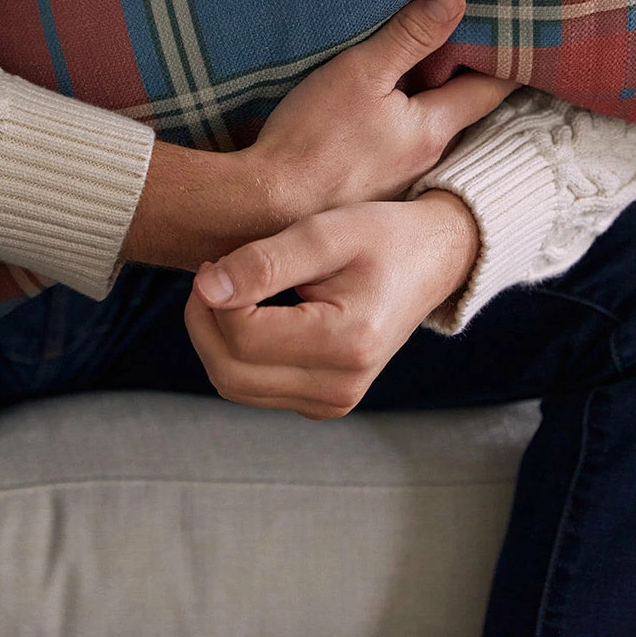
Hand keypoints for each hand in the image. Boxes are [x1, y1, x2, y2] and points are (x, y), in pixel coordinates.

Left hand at [184, 191, 478, 419]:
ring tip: (232, 290)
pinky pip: (253, 387)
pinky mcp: (323, 403)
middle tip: (212, 275)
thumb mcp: (325, 233)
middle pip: (229, 371)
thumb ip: (264, 262)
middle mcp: (340, 386)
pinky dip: (237, 353)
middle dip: (204, 322)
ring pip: (234, 384)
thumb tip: (205, 288)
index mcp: (347, 343)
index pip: (243, 336)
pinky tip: (253, 313)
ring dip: (216, 338)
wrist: (432, 261)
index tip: (215, 261)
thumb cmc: (383, 237)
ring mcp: (333, 402)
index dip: (213, 298)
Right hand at [238, 0, 514, 221]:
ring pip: (426, 131)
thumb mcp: (361, 73)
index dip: (510, 60)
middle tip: (480, 41)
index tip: (529, 39)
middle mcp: (426, 159)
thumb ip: (409, 35)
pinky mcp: (367, 190)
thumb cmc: (312, 140)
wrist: (263, 208)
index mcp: (432, 129)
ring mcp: (397, 180)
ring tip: (427, 68)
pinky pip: (396, 149)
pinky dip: (400, 125)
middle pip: (461, 111)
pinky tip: (380, 113)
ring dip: (431, 103)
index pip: (490, 89)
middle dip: (470, 79)